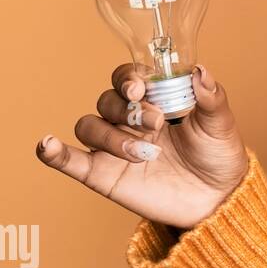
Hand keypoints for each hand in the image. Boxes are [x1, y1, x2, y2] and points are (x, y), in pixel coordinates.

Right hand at [35, 63, 249, 231]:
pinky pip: (70, 160)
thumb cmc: (218, 155)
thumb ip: (210, 96)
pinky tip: (47, 145)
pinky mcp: (103, 174)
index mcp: (154, 99)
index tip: (139, 87)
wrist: (217, 198)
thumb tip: (199, 69)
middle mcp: (129, 119)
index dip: (128, 77)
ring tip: (146, 153)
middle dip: (128, 109)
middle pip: (107, 99)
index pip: (127, 77)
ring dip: (113, 136)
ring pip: (90, 125)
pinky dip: (53, 152)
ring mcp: (114, 146)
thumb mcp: (220, 124)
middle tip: (158, 123)